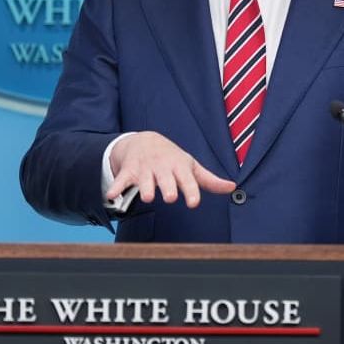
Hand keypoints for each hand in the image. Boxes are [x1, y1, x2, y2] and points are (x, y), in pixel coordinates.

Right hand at [107, 131, 235, 207]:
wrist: (145, 140)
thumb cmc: (173, 158)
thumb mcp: (191, 166)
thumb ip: (209, 180)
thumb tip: (232, 187)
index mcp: (180, 167)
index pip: (187, 180)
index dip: (191, 191)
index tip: (193, 203)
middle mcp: (163, 168)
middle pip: (165, 179)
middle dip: (167, 187)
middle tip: (169, 197)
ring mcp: (145, 169)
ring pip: (144, 180)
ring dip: (144, 188)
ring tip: (146, 197)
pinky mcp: (128, 172)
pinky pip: (121, 180)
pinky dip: (116, 187)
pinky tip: (111, 196)